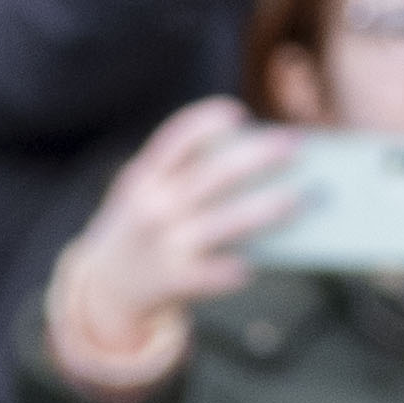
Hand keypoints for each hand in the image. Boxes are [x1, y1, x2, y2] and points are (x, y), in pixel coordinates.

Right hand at [41, 99, 297, 390]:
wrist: (104, 289)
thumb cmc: (142, 232)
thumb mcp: (145, 193)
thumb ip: (182, 177)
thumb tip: (252, 165)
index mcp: (145, 176)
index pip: (175, 139)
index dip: (206, 122)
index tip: (239, 113)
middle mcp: (153, 205)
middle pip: (212, 175)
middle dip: (257, 157)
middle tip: (295, 145)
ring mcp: (162, 244)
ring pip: (223, 222)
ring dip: (264, 210)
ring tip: (299, 200)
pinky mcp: (172, 281)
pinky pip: (211, 275)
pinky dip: (232, 270)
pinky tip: (256, 265)